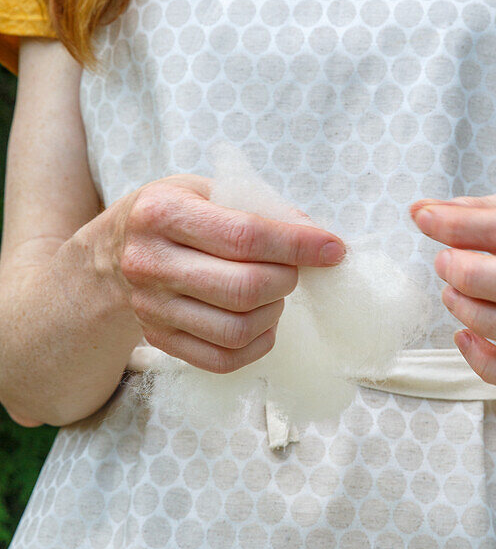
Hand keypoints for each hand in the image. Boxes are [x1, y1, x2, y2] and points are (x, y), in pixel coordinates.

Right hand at [107, 174, 346, 373]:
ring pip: (237, 329)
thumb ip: (258, 206)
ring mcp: (152, 308)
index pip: (246, 236)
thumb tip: (315, 236)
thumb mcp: (204, 189)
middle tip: (292, 270)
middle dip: (288, 279)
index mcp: (163, 213)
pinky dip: (258, 344)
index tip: (333, 248)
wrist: (109, 256)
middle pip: (244, 288)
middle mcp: (151, 263)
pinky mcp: (159, 340)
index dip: (298, 245)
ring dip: (274, 312)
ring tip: (274, 293)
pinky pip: (223, 359)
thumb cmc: (171, 215)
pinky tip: (261, 321)